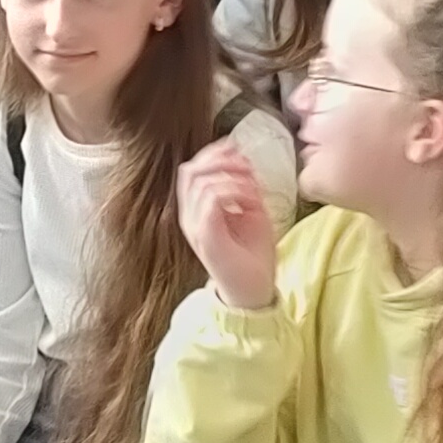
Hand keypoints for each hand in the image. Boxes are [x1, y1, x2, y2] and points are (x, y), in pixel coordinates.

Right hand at [177, 137, 281, 311]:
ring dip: (231, 178)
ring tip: (251, 190)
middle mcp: (190, 216)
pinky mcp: (205, 236)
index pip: (192, 169)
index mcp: (197, 208)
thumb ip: (242, 186)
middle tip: (246, 168)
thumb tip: (241, 159)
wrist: (253, 289)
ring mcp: (195, 226)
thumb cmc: (252, 252)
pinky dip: (232, 192)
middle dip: (220, 160)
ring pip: (199, 183)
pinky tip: (249, 201)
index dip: (214, 154)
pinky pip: (210, 200)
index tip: (240, 154)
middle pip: (190, 171)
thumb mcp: (250, 210)